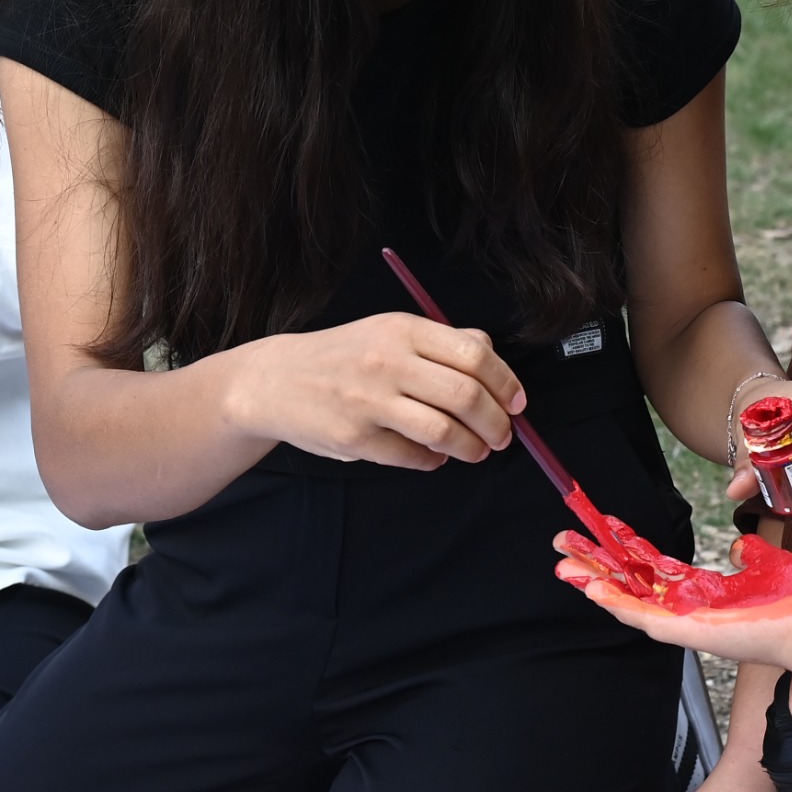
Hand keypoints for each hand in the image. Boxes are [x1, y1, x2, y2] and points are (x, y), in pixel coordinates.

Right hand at [225, 312, 524, 470]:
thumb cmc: (344, 357)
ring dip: (472, 448)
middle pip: (465, 395)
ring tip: (476, 452)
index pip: (473, 355)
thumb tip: (492, 357)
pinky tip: (435, 456)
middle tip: (503, 436)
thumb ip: (442, 342)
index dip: (505, 383)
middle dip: (496, 423)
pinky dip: (434, 461)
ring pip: (444, 431)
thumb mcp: (389, 333)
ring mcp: (368, 401)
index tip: (517, 403)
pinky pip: (412, 457)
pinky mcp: (354, 438)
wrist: (275, 380)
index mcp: (402, 330)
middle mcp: (387, 362)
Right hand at [556, 531, 791, 671]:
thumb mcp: (768, 562)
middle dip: (596, 564)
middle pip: (631, 583)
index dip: (626, 548)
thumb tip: (735, 543)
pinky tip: (595, 589)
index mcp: (704, 593)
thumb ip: (747, 553)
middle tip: (563, 545)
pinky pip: (647, 619)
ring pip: (629, 602)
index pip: (654, 568)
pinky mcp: (692, 634)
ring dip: (596, 583)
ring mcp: (687, 624)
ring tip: (564, 565)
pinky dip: (619, 604)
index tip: (603, 526)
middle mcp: (689, 610)